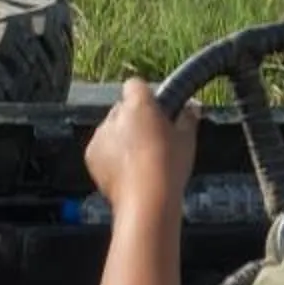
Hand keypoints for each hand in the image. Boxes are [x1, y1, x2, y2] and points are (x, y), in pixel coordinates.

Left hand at [81, 78, 197, 210]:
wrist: (146, 200)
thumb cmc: (169, 167)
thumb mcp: (187, 140)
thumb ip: (188, 117)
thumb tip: (193, 107)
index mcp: (139, 104)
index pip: (135, 84)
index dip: (146, 95)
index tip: (157, 110)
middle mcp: (115, 115)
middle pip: (122, 108)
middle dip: (133, 118)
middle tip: (152, 138)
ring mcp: (100, 135)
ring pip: (110, 129)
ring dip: (120, 137)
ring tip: (140, 159)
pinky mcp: (90, 155)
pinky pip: (100, 148)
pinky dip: (110, 155)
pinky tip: (127, 170)